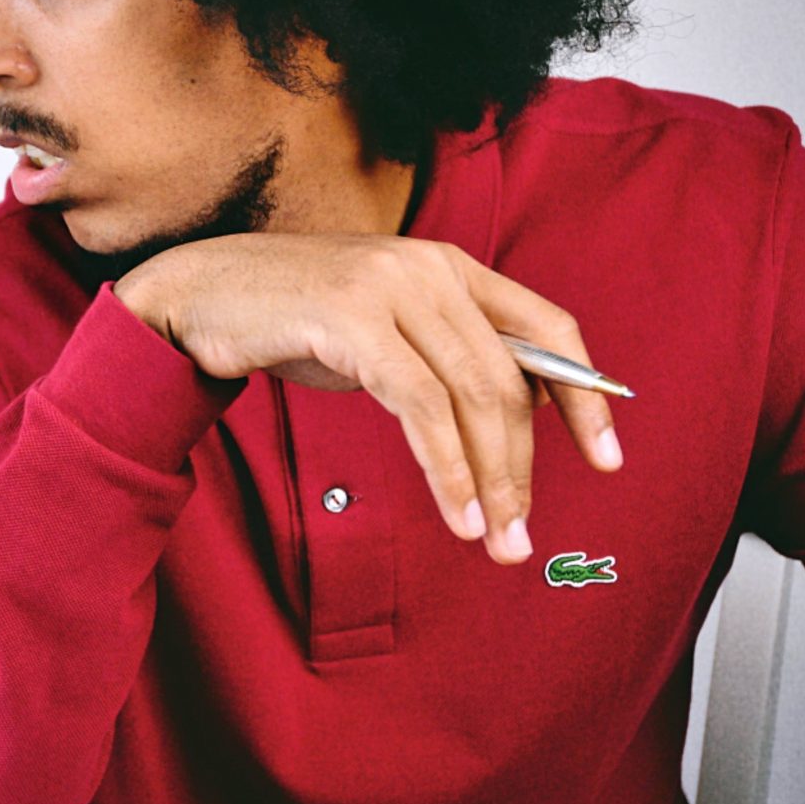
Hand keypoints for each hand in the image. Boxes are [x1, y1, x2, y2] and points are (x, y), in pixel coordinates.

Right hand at [114, 235, 622, 563]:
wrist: (197, 293)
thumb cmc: (288, 319)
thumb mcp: (381, 330)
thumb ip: (442, 356)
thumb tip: (513, 415)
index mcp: (448, 265)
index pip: (548, 327)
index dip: (586, 396)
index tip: (607, 459)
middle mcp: (429, 268)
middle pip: (509, 378)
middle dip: (523, 466)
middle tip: (522, 533)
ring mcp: (391, 288)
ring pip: (471, 396)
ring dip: (489, 479)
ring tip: (493, 538)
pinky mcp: (352, 318)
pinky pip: (419, 404)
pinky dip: (444, 466)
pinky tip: (453, 509)